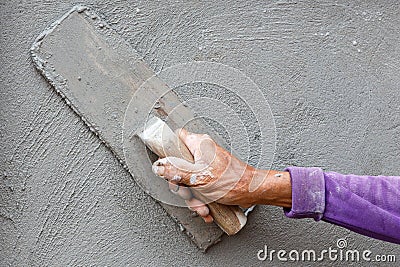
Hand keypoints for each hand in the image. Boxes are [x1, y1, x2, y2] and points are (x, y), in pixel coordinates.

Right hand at [152, 129, 291, 221]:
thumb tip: (159, 167)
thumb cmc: (233, 181)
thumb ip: (176, 172)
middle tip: (188, 192)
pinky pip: (198, 187)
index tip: (164, 165)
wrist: (251, 192)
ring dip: (193, 197)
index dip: (167, 150)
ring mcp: (206, 165)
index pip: (175, 137)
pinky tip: (206, 207)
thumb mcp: (198, 178)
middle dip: (182, 186)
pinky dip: (200, 199)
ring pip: (188, 180)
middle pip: (178, 166)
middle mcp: (201, 152)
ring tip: (202, 205)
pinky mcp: (211, 176)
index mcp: (198, 144)